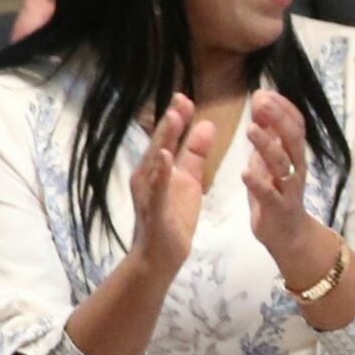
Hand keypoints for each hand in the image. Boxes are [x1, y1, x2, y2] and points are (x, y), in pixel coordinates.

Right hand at [124, 95, 222, 277]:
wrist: (161, 257)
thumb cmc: (173, 218)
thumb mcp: (189, 181)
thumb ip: (196, 154)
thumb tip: (206, 125)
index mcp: (158, 169)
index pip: (168, 138)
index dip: (176, 118)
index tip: (186, 97)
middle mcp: (148, 177)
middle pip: (159, 144)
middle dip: (170, 122)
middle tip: (181, 98)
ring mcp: (149, 193)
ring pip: (156, 162)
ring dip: (164, 140)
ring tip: (174, 118)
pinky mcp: (154, 210)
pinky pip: (157, 189)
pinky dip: (160, 172)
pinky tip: (165, 157)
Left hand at [239, 89, 327, 274]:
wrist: (288, 236)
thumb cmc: (276, 196)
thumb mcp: (270, 163)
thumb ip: (267, 138)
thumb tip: (262, 107)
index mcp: (292, 155)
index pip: (294, 124)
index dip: (281, 107)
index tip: (263, 93)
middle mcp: (295, 168)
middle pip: (293, 138)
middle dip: (278, 118)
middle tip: (261, 102)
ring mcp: (289, 188)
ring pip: (283, 163)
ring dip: (268, 145)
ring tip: (251, 130)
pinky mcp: (279, 208)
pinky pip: (269, 194)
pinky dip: (258, 182)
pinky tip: (245, 172)